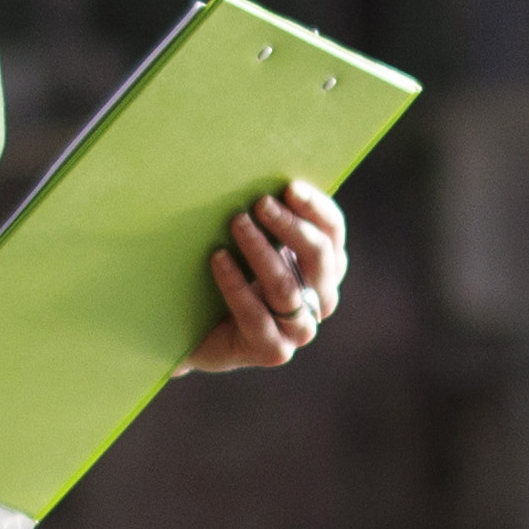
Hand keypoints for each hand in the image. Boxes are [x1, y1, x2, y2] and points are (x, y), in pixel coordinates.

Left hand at [187, 180, 346, 374]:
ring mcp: (299, 329)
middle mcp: (320, 298)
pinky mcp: (273, 350)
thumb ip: (267, 218)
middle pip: (319, 257)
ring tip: (236, 223)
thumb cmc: (228, 273)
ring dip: (261, 251)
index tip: (288, 187)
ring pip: (287, 287)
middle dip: (289, 226)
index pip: (333, 232)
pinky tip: (218, 258)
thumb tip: (261, 178)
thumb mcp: (252, 241)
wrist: (195, 329)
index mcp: (325, 267)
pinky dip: (235, 284)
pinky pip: (257, 315)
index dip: (315, 208)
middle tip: (259, 204)